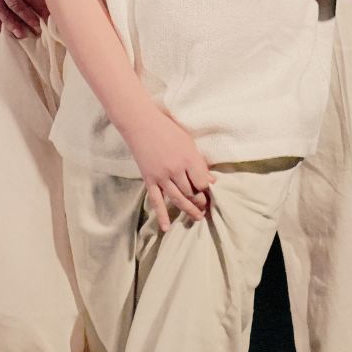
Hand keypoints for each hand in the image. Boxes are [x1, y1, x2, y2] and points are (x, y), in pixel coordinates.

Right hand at [126, 107, 214, 230]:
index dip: (207, 188)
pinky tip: (167, 227)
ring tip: (198, 218)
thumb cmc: (167, 128)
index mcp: (187, 157)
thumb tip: (211, 180)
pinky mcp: (149, 179)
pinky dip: (162, 215)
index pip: (201, 182)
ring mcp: (161, 176)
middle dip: (199, 201)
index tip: (209, 191)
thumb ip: (198, 161)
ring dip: (188, 210)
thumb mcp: (188, 141)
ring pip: (177, 198)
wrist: (141, 123)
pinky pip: (156, 200)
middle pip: (190, 192)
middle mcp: (175, 169)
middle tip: (205, 207)